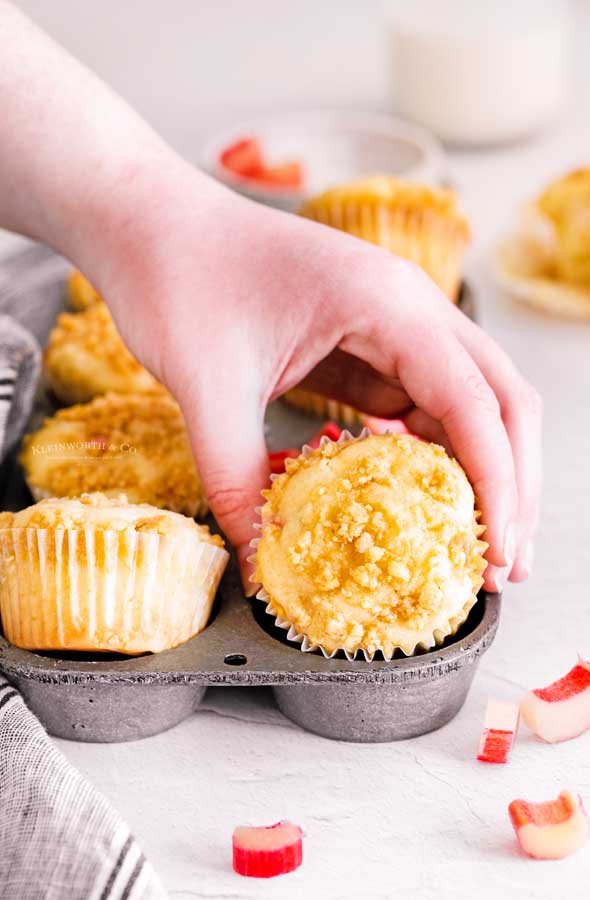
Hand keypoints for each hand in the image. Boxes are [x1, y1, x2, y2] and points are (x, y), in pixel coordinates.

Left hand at [83, 159, 541, 593]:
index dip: (496, 484)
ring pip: (468, 402)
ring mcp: (392, 322)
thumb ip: (238, 481)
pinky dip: (431, 453)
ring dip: (479, 471)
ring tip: (474, 546)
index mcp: (388, 304)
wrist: (148, 223)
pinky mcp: (367, 340)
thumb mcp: (207, 386)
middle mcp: (409, 307)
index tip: (495, 557)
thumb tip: (265, 570)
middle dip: (512, 483)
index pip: (473, 402)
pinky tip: (419, 498)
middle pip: (500, 399)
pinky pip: (419, 401)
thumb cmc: (178, 279)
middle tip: (503, 565)